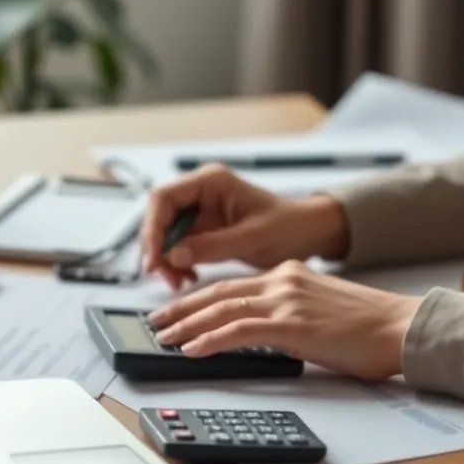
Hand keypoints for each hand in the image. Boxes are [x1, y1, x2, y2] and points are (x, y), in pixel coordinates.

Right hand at [139, 163, 350, 290]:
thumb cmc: (290, 226)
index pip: (163, 198)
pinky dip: (178, 262)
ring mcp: (202, 210)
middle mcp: (201, 191)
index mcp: (211, 181)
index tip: (154, 259)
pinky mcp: (205, 228)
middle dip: (158, 248)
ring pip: (166, 233)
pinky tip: (188, 277)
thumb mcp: (252, 238)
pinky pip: (180, 244)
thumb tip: (173, 255)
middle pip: (159, 216)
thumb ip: (212, 246)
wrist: (311, 232)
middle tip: (164, 277)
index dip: (153, 229)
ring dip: (167, 258)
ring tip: (179, 282)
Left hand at [148, 259, 421, 379]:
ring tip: (164, 338)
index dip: (199, 298)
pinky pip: (239, 331)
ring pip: (222, 309)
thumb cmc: (370, 327)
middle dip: (182, 309)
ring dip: (187, 325)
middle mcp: (282, 281)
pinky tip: (192, 350)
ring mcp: (286, 301)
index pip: (232, 285)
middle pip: (218, 293)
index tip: (178, 310)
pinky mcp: (292, 325)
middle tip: (157, 323)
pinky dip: (210, 339)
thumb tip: (266, 334)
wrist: (401, 327)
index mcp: (289, 274)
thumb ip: (290, 313)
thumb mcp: (321, 309)